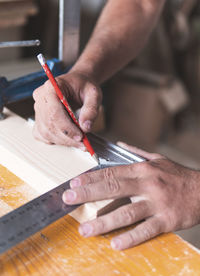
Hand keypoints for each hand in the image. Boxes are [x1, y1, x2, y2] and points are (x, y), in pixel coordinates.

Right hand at [33, 73, 101, 147]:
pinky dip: (55, 140)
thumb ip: (91, 109)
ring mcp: (38, 109)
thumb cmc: (84, 87)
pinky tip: (68, 139)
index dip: (66, 127)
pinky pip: (42, 135)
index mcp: (51, 86)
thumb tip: (86, 127)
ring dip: (63, 141)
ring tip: (79, 143)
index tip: (80, 136)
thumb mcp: (94, 94)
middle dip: (67, 137)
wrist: (78, 85)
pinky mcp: (39, 119)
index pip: (54, 111)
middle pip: (49, 123)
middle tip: (83, 143)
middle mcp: (41, 97)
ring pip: (46, 132)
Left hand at [62, 143, 199, 249]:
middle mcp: (148, 184)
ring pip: (127, 212)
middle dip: (88, 194)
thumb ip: (136, 153)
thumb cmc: (178, 175)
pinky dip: (131, 237)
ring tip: (86, 230)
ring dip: (104, 222)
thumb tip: (119, 144)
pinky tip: (116, 243)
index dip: (91, 178)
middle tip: (69, 200)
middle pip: (113, 188)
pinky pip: (147, 230)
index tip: (74, 183)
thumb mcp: (157, 159)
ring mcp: (157, 202)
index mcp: (143, 169)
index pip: (112, 172)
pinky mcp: (168, 219)